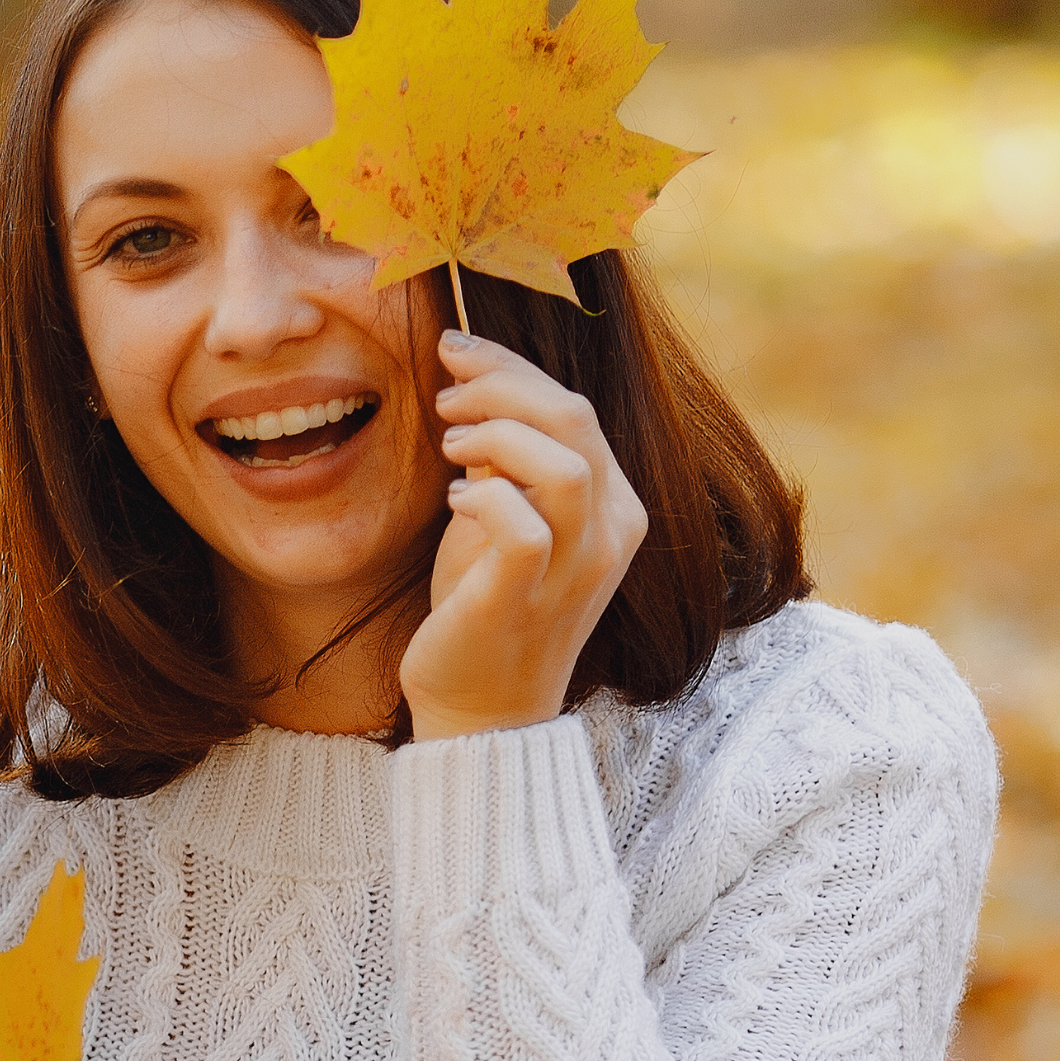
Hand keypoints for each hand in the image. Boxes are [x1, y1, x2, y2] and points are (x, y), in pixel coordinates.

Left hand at [401, 330, 646, 741]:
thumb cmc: (485, 607)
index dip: (512, 369)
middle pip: (574, 420)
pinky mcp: (528, 597)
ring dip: (497, 437)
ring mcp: (577, 569)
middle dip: (500, 387)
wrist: (482, 708)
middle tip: (445, 395)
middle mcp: (611, 534)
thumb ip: (505, 464)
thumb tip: (470, 389)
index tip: (456, 352)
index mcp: (614, 507)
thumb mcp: (502, 521)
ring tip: (449, 446)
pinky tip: (454, 500)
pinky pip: (523, 526)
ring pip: (564, 464)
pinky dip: (484, 498)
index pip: (577, 411)